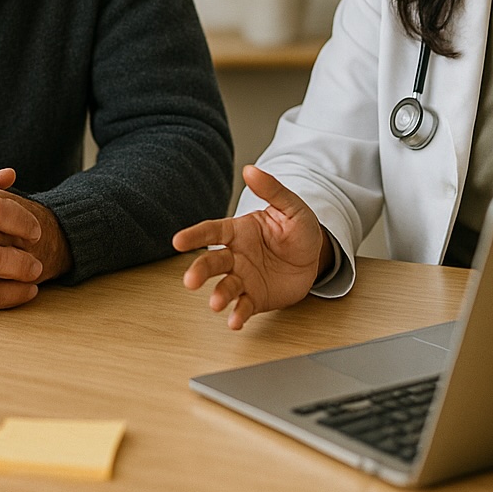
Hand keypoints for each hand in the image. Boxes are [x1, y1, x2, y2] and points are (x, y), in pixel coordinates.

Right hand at [172, 165, 328, 330]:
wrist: (314, 258)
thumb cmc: (299, 230)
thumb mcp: (291, 207)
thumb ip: (272, 190)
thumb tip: (251, 169)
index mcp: (238, 232)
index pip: (211, 232)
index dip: (194, 236)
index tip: (178, 241)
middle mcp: (236, 256)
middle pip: (212, 263)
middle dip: (199, 272)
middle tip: (190, 282)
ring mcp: (244, 279)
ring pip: (225, 287)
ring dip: (218, 296)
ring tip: (215, 304)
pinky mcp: (255, 298)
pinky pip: (244, 307)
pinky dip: (237, 315)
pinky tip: (234, 322)